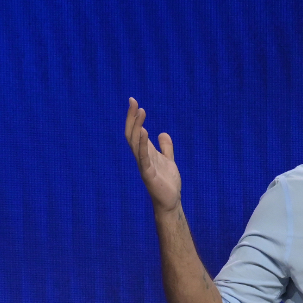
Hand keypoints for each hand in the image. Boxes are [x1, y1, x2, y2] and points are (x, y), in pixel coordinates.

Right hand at [124, 97, 181, 213]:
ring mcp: (144, 165)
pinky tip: (145, 132)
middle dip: (132, 118)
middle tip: (134, 102)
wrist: (171, 201)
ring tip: (140, 112)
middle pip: (132, 134)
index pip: (136, 131)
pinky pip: (143, 157)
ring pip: (135, 143)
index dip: (134, 117)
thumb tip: (163, 133)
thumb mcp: (169, 160)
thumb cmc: (167, 182)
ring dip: (137, 127)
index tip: (134, 101)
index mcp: (146, 152)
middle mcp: (141, 157)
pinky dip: (143, 144)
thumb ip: (166, 148)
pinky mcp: (149, 174)